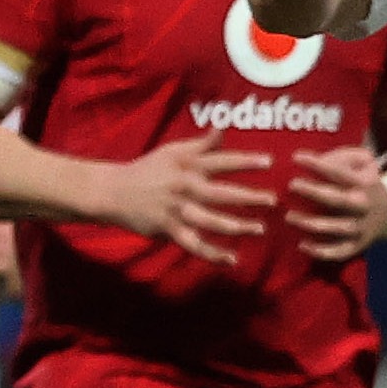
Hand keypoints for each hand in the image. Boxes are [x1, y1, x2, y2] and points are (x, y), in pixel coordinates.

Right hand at [104, 133, 276, 264]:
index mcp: (187, 165)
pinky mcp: (169, 230)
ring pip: (211, 221)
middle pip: (221, 193)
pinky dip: (213, 255)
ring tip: (260, 228)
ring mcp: (177, 210)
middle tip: (272, 200)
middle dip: (248, 197)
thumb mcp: (173, 151)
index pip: (222, 161)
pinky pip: (195, 245)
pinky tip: (232, 259)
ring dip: (237, 226)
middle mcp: (184, 187)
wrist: (113, 192)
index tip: (270, 162)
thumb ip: (201, 144)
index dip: (246, 161)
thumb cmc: (149, 169)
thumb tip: (222, 127)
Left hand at [284, 145, 386, 261]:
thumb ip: (345, 156)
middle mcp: (363, 205)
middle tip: (291, 184)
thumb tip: (318, 158)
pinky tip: (302, 245)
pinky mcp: (357, 245)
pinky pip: (339, 251)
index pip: (339, 172)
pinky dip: (321, 251)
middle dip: (313, 192)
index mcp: (363, 183)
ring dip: (312, 223)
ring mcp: (361, 227)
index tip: (296, 157)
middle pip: (337, 199)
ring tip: (289, 216)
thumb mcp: (364, 163)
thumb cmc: (364, 183)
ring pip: (337, 228)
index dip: (317, 164)